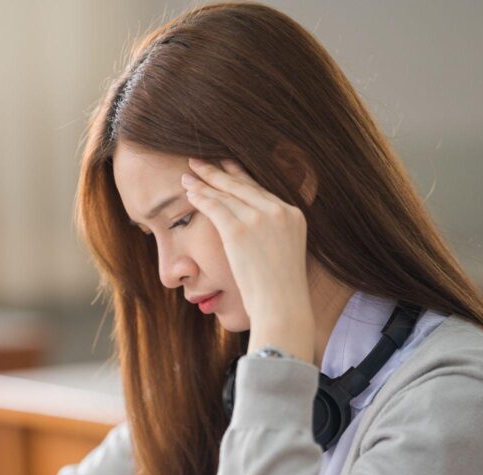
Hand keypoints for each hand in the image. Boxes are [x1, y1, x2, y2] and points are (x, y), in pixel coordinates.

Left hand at [182, 158, 314, 361]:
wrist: (282, 305)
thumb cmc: (281, 290)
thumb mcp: (286, 254)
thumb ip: (276, 237)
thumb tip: (259, 238)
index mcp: (294, 215)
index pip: (261, 191)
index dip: (240, 177)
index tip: (226, 167)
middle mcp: (279, 211)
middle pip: (243, 186)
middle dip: (219, 173)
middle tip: (201, 161)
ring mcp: (260, 219)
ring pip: (226, 194)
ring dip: (204, 183)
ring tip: (188, 175)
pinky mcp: (239, 230)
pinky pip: (215, 207)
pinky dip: (201, 198)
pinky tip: (190, 192)